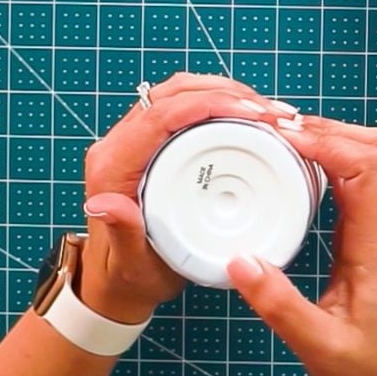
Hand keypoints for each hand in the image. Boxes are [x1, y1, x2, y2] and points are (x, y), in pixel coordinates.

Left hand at [77, 73, 292, 323]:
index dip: (208, 103)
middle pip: (172, 93)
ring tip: (267, 111)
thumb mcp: (131, 261)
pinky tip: (248, 116)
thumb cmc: (127, 276)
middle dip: (225, 92)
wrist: (118, 283)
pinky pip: (184, 109)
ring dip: (224, 93)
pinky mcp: (151, 145)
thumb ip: (122, 232)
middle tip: (270, 112)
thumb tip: (106, 204)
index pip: (161, 114)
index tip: (251, 112)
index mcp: (113, 165)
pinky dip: (218, 104)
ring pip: (179, 93)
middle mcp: (120, 145)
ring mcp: (135, 141)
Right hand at [226, 118, 376, 375]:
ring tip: (282, 143)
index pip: (366, 169)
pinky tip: (296, 170)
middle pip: (376, 149)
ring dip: (332, 139)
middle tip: (276, 133)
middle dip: (328, 128)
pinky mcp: (369, 234)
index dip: (325, 142)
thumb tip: (240, 262)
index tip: (280, 139)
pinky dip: (331, 161)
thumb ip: (279, 306)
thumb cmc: (367, 369)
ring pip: (373, 158)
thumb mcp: (318, 345)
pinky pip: (359, 179)